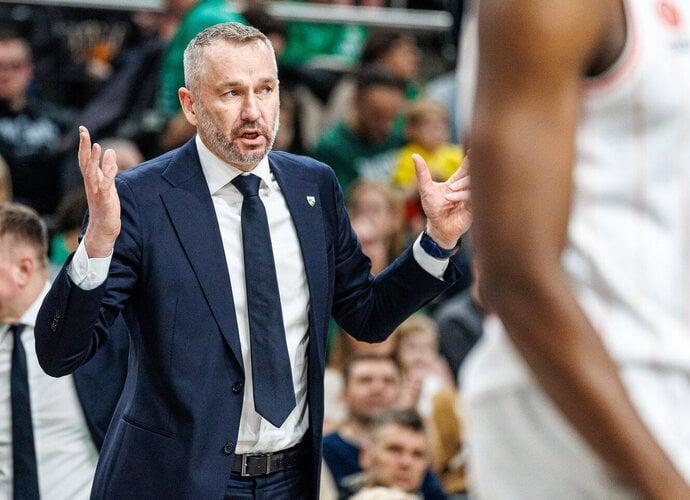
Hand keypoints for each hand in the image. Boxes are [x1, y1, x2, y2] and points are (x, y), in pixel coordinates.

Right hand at [78, 126, 120, 256]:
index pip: (85, 159)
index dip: (84, 145)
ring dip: (93, 160)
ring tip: (96, 146)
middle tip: (83, 132)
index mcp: (91, 180)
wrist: (103, 229)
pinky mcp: (104, 202)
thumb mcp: (109, 184)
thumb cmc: (106, 206)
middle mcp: (91, 184)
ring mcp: (96, 193)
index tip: (83, 129)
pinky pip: (105, 188)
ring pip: (92, 174)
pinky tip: (113, 167)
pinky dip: (108, 177)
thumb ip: (108, 169)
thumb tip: (110, 151)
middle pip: (85, 163)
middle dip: (84, 147)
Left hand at [414, 154, 472, 248]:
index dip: (470, 158)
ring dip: (461, 187)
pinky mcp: (474, 207)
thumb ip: (422, 173)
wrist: (438, 227)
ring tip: (448, 196)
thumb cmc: (432, 209)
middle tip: (452, 186)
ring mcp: (471, 197)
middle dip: (465, 176)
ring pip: (473, 184)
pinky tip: (452, 199)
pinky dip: (462, 196)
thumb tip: (415, 155)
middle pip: (472, 174)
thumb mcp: (426, 189)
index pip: (466, 167)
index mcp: (456, 182)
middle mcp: (466, 188)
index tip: (472, 149)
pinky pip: (474, 196)